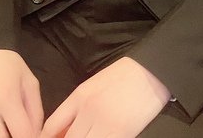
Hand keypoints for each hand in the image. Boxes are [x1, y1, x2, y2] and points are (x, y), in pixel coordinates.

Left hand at [41, 57, 170, 137]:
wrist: (151, 71)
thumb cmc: (122, 77)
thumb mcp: (92, 86)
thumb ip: (75, 108)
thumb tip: (61, 133)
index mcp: (79, 97)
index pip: (51, 127)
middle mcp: (88, 111)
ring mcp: (105, 125)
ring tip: (87, 136)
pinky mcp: (122, 134)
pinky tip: (99, 137)